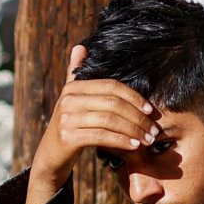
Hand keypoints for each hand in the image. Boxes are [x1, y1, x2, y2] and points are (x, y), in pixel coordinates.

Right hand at [26, 44, 158, 203]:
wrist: (50, 155)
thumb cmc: (69, 126)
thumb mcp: (72, 100)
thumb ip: (76, 74)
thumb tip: (80, 47)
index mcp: (72, 87)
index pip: (111, 86)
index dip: (134, 97)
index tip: (151, 111)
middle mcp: (68, 99)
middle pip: (112, 103)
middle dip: (138, 117)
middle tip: (153, 130)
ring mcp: (66, 118)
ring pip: (110, 120)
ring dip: (133, 131)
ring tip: (147, 139)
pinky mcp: (67, 137)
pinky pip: (101, 136)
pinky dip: (121, 141)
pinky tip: (133, 146)